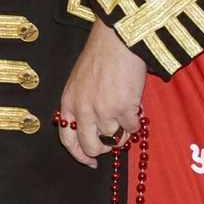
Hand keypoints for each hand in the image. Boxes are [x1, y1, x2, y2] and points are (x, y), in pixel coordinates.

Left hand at [57, 19, 147, 167]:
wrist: (116, 42)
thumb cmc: (100, 58)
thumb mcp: (79, 82)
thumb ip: (81, 106)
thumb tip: (93, 131)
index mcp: (68, 102)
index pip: (67, 139)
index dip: (79, 155)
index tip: (90, 162)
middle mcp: (82, 110)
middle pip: (92, 146)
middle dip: (105, 148)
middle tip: (114, 140)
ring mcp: (103, 111)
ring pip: (115, 139)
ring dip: (123, 131)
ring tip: (127, 113)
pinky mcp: (123, 110)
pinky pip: (132, 128)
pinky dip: (136, 121)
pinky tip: (135, 106)